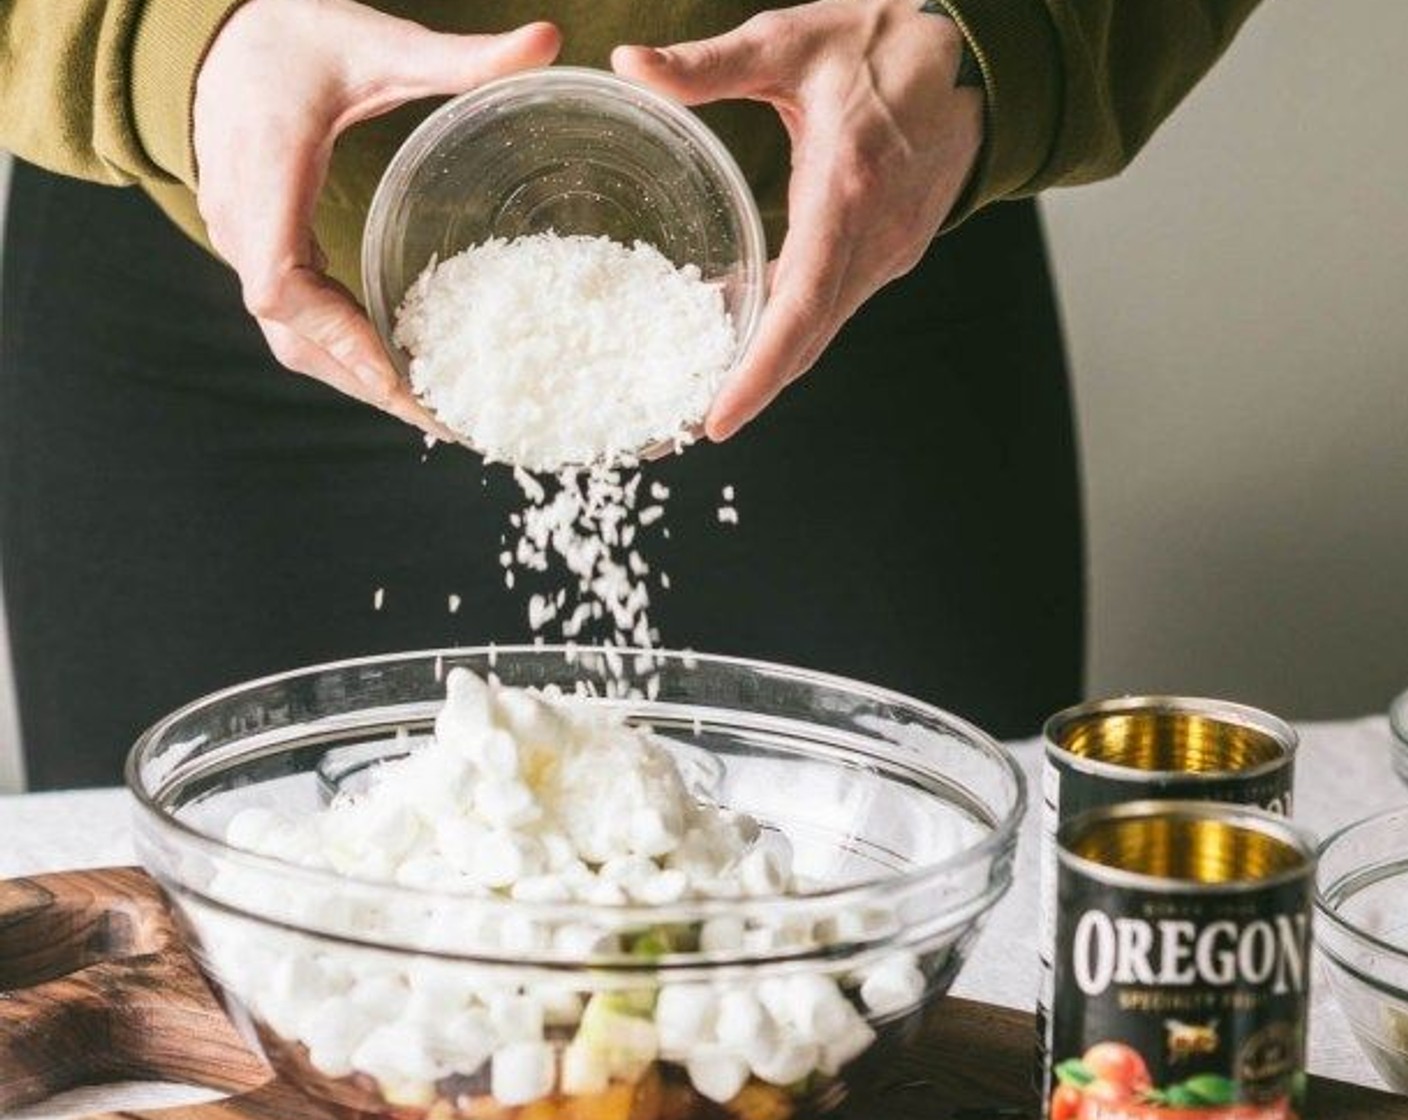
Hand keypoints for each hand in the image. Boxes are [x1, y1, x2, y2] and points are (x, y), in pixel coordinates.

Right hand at [194, 0, 559, 436]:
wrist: (211, 31)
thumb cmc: (289, 33)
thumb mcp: (377, 41)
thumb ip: (459, 55)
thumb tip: (550, 40)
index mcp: (266, 179)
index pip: (280, 286)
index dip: (338, 336)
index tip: (399, 372)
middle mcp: (243, 225)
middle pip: (292, 338)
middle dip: (366, 381)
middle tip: (445, 419)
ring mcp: (243, 243)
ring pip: (292, 339)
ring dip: (357, 377)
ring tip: (432, 408)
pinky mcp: (257, 247)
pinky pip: (296, 320)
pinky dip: (345, 350)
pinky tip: (401, 364)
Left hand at [613, 0, 981, 440]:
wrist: (978, 55)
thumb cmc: (888, 43)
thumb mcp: (791, 43)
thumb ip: (708, 64)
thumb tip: (630, 62)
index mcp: (846, 194)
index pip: (800, 310)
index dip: (759, 372)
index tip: (720, 418)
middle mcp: (874, 240)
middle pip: (809, 340)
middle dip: (754, 388)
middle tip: (692, 421)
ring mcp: (889, 252)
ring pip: (823, 329)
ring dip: (772, 361)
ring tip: (707, 382)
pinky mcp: (892, 252)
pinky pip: (835, 304)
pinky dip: (793, 327)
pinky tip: (745, 322)